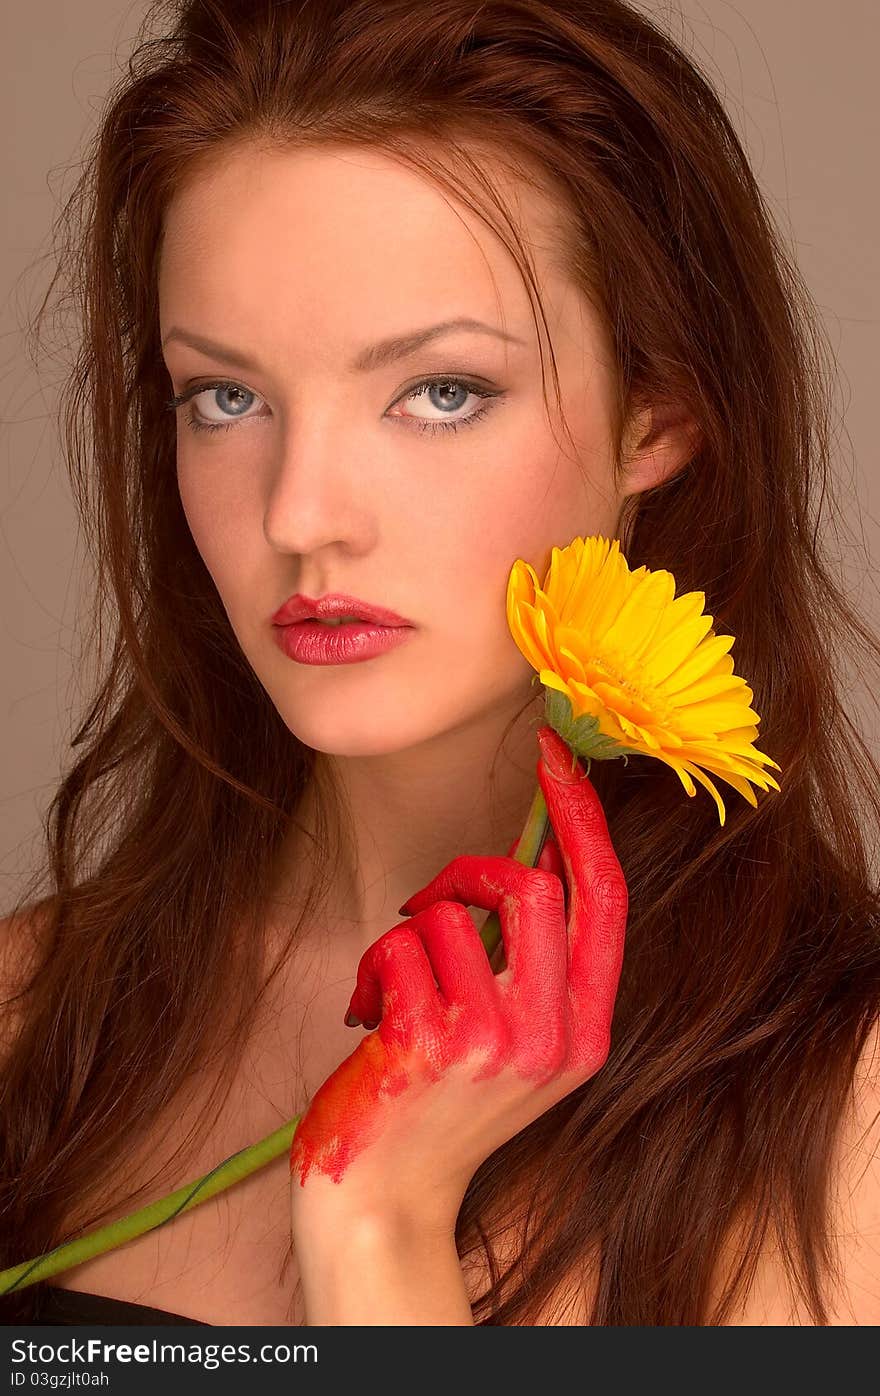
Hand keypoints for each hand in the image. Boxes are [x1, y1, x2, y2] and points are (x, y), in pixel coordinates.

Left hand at [289, 723, 627, 1235]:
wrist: (382, 1198)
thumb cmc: (439, 1106)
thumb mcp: (515, 1040)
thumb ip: (538, 965)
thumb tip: (538, 860)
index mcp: (586, 1028)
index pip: (603, 898)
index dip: (582, 819)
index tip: (555, 755)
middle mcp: (554, 1035)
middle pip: (531, 886)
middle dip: (467, 873)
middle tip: (430, 902)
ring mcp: (496, 1040)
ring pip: (455, 912)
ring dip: (410, 935)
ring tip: (395, 988)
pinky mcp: (433, 1042)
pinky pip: (403, 942)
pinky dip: (375, 965)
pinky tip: (370, 1017)